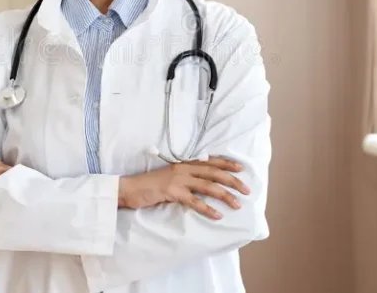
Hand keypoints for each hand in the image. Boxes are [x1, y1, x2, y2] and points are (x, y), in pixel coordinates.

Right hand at [118, 157, 249, 219]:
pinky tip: (217, 215)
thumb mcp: (170, 177)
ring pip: (208, 186)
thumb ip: (186, 178)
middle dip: (232, 181)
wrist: (129, 188)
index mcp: (184, 164)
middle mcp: (183, 169)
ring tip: (237, 204)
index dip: (227, 163)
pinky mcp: (172, 191)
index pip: (210, 161)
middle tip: (247, 190)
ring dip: (225, 195)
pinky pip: (194, 201)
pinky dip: (207, 209)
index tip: (241, 168)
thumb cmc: (150, 185)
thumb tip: (202, 184)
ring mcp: (178, 180)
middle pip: (214, 173)